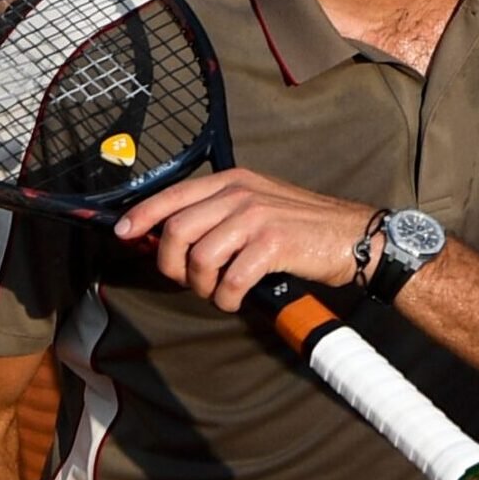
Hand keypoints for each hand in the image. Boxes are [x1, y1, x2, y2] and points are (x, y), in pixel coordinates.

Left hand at [113, 169, 378, 311]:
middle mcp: (241, 193)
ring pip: (199, 258)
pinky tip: (237, 299)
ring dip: (202, 286)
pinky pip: (229, 280)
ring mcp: (256, 217)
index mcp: (233, 180)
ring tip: (219, 292)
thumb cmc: (304, 228)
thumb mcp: (259, 205)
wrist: (355, 237)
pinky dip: (227, 299)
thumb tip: (169, 237)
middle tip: (189, 280)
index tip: (124, 235)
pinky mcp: (272, 244)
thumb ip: (219, 213)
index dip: (141, 217)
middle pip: (176, 230)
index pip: (172, 195)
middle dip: (171, 265)